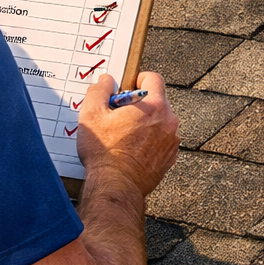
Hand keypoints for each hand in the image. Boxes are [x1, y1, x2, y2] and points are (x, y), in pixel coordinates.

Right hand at [76, 71, 178, 196]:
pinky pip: (161, 140)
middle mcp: (169, 121)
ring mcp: (172, 141)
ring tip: (124, 135)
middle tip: (120, 115)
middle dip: (139, 104)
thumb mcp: (92, 115)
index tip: (127, 87)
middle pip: (157, 100)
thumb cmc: (105, 153)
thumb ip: (99, 91)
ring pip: (160, 121)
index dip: (138, 79)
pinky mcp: (169, 158)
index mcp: (154, 106)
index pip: (153, 78)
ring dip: (146, 123)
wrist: (116, 186)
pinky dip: (150, 141)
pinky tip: (132, 149)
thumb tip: (105, 81)